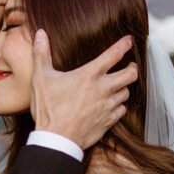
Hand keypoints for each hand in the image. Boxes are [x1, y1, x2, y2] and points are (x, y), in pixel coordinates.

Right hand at [29, 30, 136, 150]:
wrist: (56, 140)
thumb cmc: (48, 108)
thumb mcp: (40, 78)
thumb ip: (41, 54)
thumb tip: (40, 34)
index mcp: (89, 75)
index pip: (114, 54)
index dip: (124, 44)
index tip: (129, 40)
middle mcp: (103, 89)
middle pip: (130, 74)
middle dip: (132, 68)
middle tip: (130, 65)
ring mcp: (108, 106)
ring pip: (127, 92)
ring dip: (124, 87)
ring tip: (119, 86)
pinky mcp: (108, 121)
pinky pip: (122, 110)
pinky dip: (119, 106)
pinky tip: (113, 105)